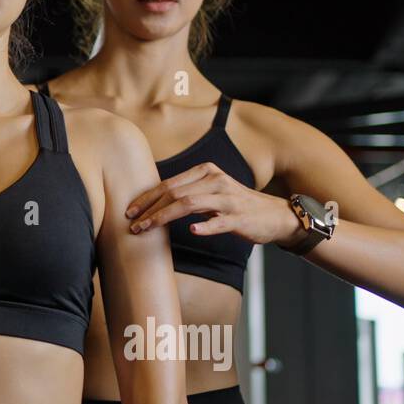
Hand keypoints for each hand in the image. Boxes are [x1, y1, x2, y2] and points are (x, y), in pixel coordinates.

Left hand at [124, 162, 304, 245]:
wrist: (275, 215)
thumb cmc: (237, 205)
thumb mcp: (211, 191)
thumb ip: (188, 192)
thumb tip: (155, 200)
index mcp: (206, 172)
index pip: (169, 184)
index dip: (146, 197)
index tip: (129, 211)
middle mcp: (216, 181)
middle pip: (174, 193)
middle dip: (149, 209)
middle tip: (132, 224)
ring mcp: (228, 199)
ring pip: (190, 204)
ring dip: (164, 217)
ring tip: (146, 229)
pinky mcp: (239, 218)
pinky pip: (219, 221)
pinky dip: (206, 226)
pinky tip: (193, 231)